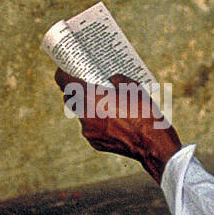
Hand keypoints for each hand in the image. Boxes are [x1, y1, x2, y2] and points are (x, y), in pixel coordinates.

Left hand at [54, 68, 182, 180]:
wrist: (151, 143)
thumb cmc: (143, 111)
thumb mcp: (133, 87)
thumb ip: (117, 80)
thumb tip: (111, 79)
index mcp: (90, 97)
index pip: (64, 82)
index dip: (62, 75)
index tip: (64, 71)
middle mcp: (84, 114)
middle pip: (69, 100)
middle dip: (74, 92)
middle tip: (84, 86)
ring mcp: (88, 131)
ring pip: (81, 115)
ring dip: (88, 109)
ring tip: (104, 105)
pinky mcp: (95, 143)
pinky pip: (91, 129)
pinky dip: (97, 123)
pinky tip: (112, 121)